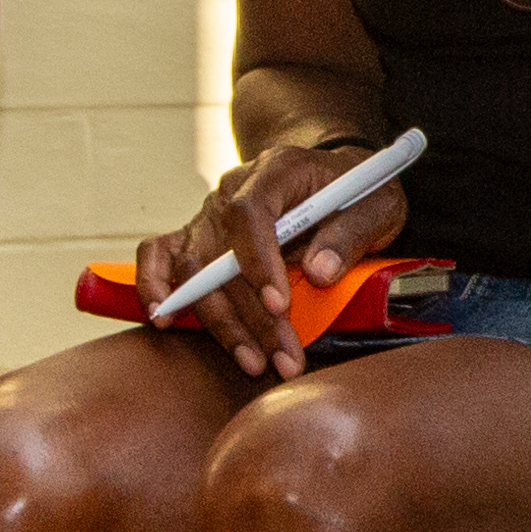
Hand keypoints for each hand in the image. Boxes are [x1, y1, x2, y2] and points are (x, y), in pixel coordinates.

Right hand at [141, 135, 408, 381]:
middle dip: (251, 315)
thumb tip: (319, 273)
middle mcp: (234, 188)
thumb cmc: (357, 195)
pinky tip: (163, 320)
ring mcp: (210, 212)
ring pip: (195, 270)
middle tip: (283, 358)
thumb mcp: (376, 207)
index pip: (251, 214)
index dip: (259, 261)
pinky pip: (159, 255)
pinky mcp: (197, 235)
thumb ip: (349, 236)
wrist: (337, 181)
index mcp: (277, 169)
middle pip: (222, 253)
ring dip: (223, 323)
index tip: (279, 305)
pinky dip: (153, 285)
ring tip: (254, 362)